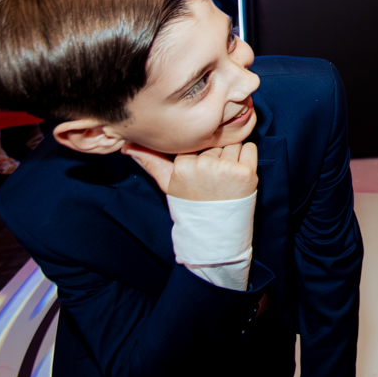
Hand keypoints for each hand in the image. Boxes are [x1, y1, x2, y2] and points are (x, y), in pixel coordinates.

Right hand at [122, 141, 258, 200]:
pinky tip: (238, 174)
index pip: (196, 142)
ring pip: (232, 143)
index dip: (200, 154)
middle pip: (214, 142)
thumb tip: (127, 146)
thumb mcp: (168, 184)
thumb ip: (151, 162)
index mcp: (183, 165)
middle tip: (213, 179)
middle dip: (216, 155)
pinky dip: (247, 156)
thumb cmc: (191, 206)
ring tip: (225, 177)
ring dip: (232, 155)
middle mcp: (204, 164)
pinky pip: (250, 148)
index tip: (200, 171)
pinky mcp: (246, 173)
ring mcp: (226, 168)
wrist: (213, 234)